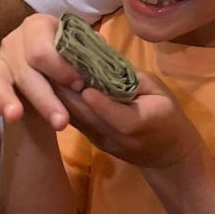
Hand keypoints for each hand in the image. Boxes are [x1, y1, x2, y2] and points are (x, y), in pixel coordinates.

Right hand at [0, 13, 85, 146]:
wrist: (50, 63)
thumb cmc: (70, 53)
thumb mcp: (81, 46)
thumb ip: (90, 53)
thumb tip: (100, 66)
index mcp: (37, 26)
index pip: (42, 49)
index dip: (61, 69)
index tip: (80, 86)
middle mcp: (13, 43)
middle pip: (24, 71)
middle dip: (44, 97)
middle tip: (62, 121)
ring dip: (8, 102)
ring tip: (16, 117)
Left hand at [58, 72, 202, 169]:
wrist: (167, 154)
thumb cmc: (167, 116)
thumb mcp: (159, 92)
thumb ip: (133, 79)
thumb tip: (105, 59)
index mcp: (135, 124)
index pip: (110, 113)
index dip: (94, 98)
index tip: (80, 79)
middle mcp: (113, 136)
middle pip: (85, 114)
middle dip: (67, 90)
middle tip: (52, 63)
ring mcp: (99, 140)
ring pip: (74, 117)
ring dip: (60, 95)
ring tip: (47, 69)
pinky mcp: (91, 139)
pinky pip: (75, 119)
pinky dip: (64, 102)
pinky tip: (54, 84)